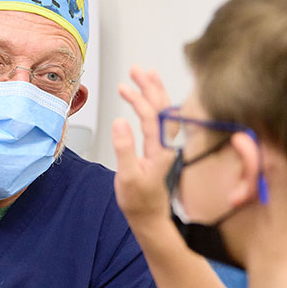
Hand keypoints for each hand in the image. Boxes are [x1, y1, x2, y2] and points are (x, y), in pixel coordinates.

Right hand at [112, 66, 175, 229]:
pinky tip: (153, 99)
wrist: (149, 217)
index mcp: (160, 150)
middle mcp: (167, 145)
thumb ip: (124, 148)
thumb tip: (119, 122)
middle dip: (150, 86)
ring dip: (155, 92)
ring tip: (145, 76)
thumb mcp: (127, 176)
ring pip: (165, 112)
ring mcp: (166, 146)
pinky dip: (157, 105)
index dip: (138, 99)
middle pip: (163, 108)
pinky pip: (164, 121)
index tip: (124, 87)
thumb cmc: (139, 201)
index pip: (152, 116)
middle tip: (137, 70)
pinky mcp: (162, 149)